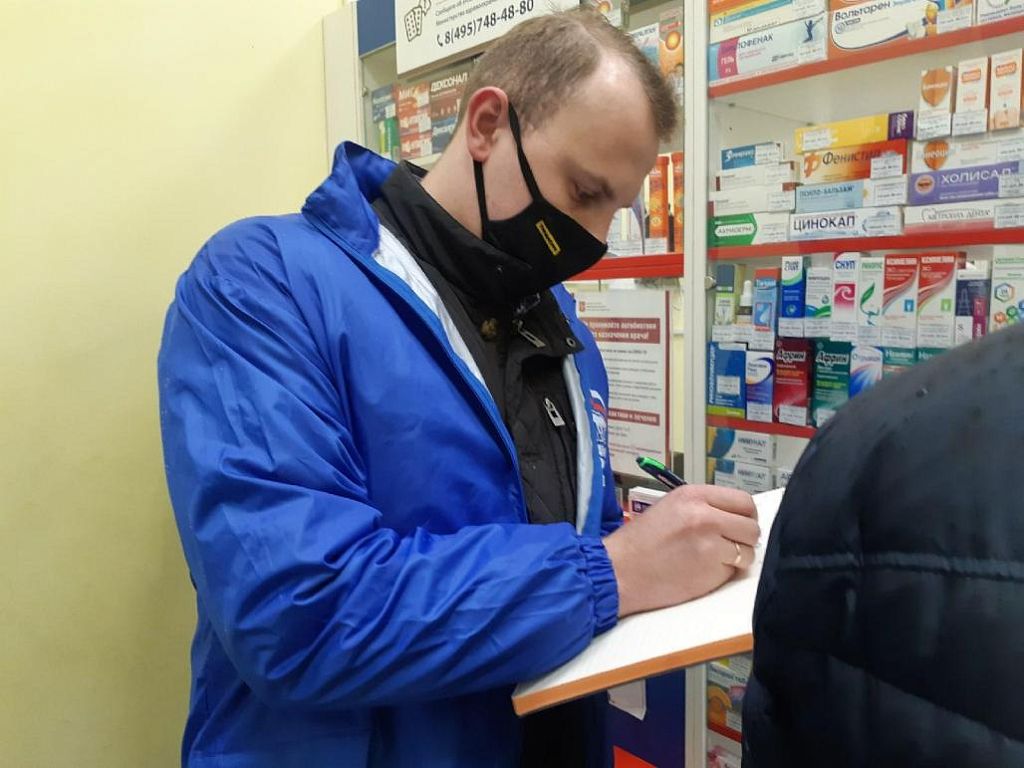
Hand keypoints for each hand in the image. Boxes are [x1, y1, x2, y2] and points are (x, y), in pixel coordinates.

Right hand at [603, 485, 759, 617]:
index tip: (738, 525)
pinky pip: (733, 572)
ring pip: (748, 552)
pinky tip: (700, 573)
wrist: (619, 571)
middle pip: (752, 527)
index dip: (745, 516)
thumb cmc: (640, 542)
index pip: (743, 501)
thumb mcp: (670, 508)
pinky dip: (722, 575)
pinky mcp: (712, 571)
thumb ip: (702, 507)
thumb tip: (733, 518)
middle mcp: (706, 516)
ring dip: (736, 560)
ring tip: (710, 561)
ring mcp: (711, 544)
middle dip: (744, 539)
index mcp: (694, 495)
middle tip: (728, 546)